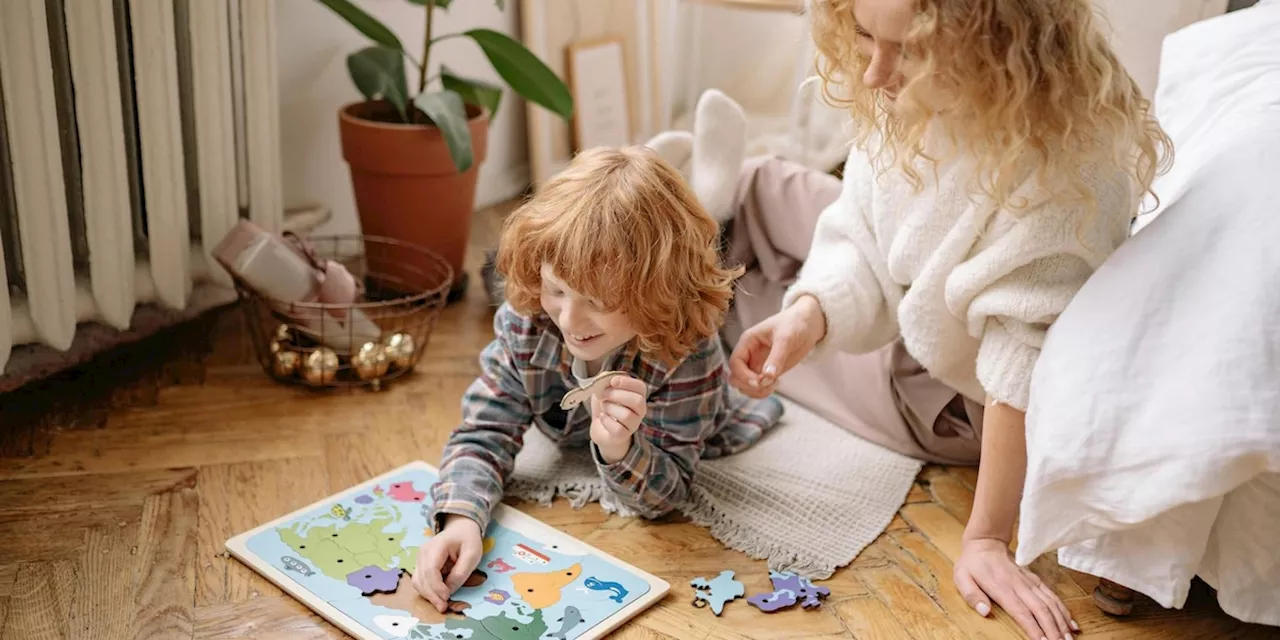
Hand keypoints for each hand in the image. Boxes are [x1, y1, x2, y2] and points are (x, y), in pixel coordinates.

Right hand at [412, 515, 482, 612]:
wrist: (460, 529)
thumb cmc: (468, 539)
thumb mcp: (472, 554)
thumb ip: (461, 573)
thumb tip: (449, 591)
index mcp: (436, 546)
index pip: (430, 570)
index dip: (436, 587)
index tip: (447, 597)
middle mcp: (423, 552)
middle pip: (421, 579)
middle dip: (432, 596)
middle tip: (444, 608)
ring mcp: (420, 559)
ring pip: (417, 582)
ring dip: (428, 595)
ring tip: (442, 604)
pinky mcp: (421, 565)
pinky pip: (420, 581)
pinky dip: (428, 591)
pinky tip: (438, 597)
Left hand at [589, 375, 646, 462]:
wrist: (599, 426)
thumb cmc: (605, 405)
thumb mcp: (604, 388)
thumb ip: (606, 379)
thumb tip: (607, 378)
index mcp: (638, 395)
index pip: (641, 387)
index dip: (628, 382)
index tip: (613, 381)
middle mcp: (640, 410)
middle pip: (637, 401)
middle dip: (617, 395)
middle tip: (604, 394)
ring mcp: (633, 424)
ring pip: (627, 415)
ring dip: (610, 408)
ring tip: (603, 407)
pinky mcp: (623, 435)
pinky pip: (618, 428)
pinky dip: (606, 420)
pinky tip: (602, 417)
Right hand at [728, 294, 826, 397]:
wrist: (808, 324)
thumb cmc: (794, 324)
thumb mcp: (786, 339)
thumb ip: (776, 358)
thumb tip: (767, 377)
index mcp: (748, 341)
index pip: (735, 363)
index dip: (743, 375)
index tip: (759, 381)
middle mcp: (749, 354)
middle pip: (736, 377)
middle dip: (749, 385)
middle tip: (768, 385)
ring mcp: (757, 364)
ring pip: (745, 385)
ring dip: (755, 391)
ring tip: (773, 386)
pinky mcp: (767, 372)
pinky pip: (757, 387)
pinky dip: (763, 391)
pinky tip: (775, 385)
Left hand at [954, 538, 1077, 639]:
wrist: (986, 543)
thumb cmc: (972, 564)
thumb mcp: (962, 578)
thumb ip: (972, 595)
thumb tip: (984, 612)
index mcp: (1002, 588)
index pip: (1021, 611)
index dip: (1033, 628)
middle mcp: (1020, 585)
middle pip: (1041, 610)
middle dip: (1053, 629)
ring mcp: (1030, 582)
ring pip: (1050, 604)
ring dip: (1061, 622)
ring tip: (1069, 639)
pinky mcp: (1035, 580)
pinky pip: (1052, 596)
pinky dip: (1063, 610)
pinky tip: (1070, 623)